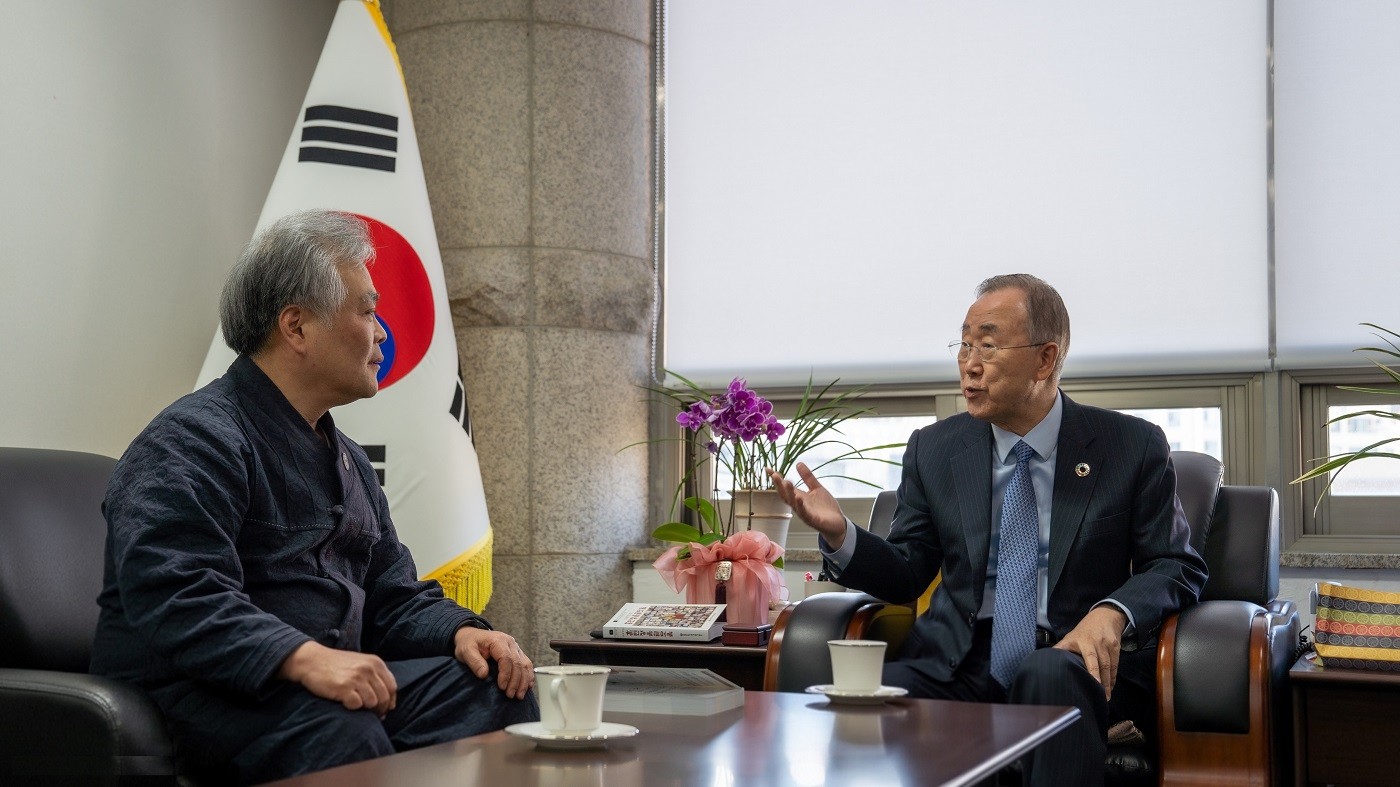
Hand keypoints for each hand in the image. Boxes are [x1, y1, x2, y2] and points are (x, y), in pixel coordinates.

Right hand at [277, 641, 396, 715]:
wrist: (312, 660)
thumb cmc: (337, 665)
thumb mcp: (361, 664)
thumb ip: (376, 678)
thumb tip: (390, 704)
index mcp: (376, 663)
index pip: (392, 687)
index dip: (389, 701)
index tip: (383, 709)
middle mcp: (368, 669)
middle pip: (384, 697)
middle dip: (379, 709)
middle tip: (371, 714)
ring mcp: (356, 678)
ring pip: (372, 703)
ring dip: (365, 709)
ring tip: (356, 706)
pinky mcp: (343, 688)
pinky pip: (357, 705)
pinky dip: (352, 707)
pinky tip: (345, 703)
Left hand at [454, 627, 534, 699]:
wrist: (471, 635)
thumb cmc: (469, 643)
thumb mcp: (466, 651)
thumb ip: (474, 662)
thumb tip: (483, 674)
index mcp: (498, 640)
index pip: (506, 658)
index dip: (506, 674)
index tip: (501, 687)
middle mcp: (510, 643)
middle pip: (518, 663)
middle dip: (515, 681)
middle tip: (510, 695)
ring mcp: (515, 647)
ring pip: (525, 664)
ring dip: (524, 681)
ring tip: (519, 695)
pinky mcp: (517, 653)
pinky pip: (527, 664)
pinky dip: (528, 676)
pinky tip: (527, 686)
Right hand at [767, 463, 848, 547]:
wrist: (838, 523)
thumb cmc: (826, 507)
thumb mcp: (817, 488)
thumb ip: (808, 478)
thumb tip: (798, 463)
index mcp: (799, 497)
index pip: (785, 487)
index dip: (776, 479)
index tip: (768, 469)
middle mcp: (799, 505)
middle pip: (786, 496)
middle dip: (780, 486)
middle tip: (775, 475)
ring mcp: (805, 513)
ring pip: (793, 504)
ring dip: (789, 494)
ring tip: (787, 482)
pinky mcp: (813, 520)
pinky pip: (805, 513)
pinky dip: (801, 506)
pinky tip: (799, 498)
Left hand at [1054, 605, 1127, 698]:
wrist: (1105, 616)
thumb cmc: (1084, 630)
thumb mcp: (1070, 637)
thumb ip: (1061, 648)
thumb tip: (1046, 659)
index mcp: (1084, 642)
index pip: (1090, 658)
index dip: (1093, 671)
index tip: (1094, 683)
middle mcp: (1098, 644)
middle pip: (1102, 665)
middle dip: (1103, 682)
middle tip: (1102, 698)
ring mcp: (1108, 646)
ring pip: (1110, 667)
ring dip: (1109, 683)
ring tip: (1106, 697)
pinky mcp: (1117, 648)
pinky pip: (1115, 665)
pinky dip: (1113, 677)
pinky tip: (1111, 686)